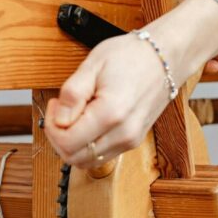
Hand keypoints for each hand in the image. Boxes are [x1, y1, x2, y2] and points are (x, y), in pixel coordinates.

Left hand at [45, 0, 217, 168]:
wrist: (166, 57)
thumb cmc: (132, 55)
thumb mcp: (93, 65)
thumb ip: (72, 95)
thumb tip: (58, 119)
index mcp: (111, 114)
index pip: (66, 142)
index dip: (51, 126)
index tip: (53, 106)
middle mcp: (123, 133)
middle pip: (74, 157)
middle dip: (58, 138)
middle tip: (59, 112)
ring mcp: (130, 140)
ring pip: (87, 161)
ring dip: (72, 144)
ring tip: (74, 116)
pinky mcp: (133, 141)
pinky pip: (101, 155)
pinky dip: (87, 144)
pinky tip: (88, 122)